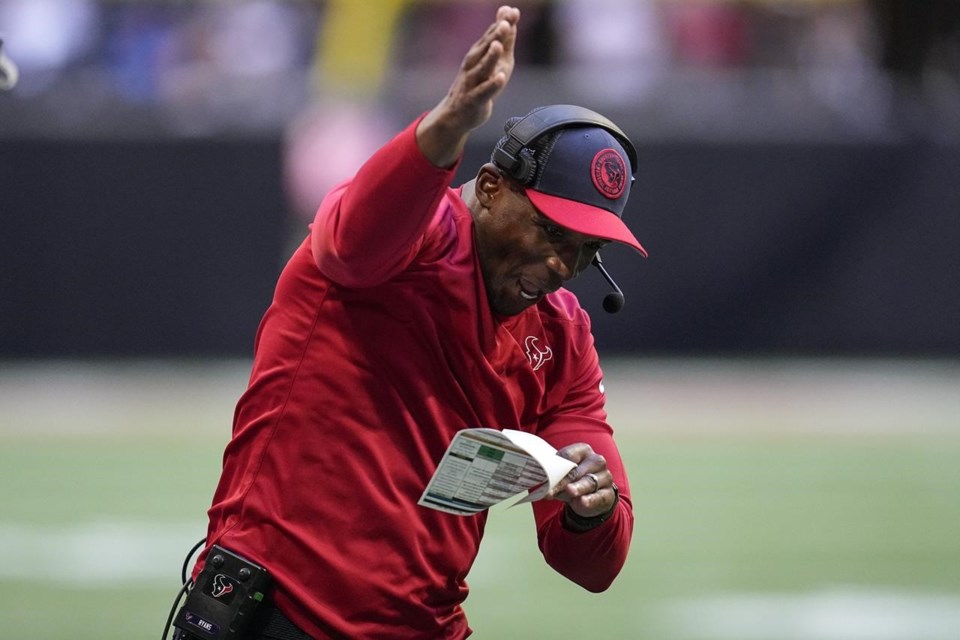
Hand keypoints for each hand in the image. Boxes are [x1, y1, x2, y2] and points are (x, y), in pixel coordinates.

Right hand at [416, 5, 519, 166]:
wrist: (457, 114)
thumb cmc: (479, 84)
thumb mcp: (495, 61)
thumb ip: (504, 38)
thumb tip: (510, 14)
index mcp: (478, 54)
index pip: (491, 36)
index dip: (502, 24)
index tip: (512, 11)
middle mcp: (473, 65)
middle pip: (484, 49)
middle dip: (494, 36)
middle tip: (505, 23)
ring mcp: (472, 83)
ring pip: (481, 68)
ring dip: (490, 57)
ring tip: (498, 46)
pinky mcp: (473, 100)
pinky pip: (483, 92)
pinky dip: (491, 85)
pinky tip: (500, 78)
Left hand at [549, 443, 617, 518]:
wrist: (592, 497)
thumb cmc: (574, 481)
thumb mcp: (564, 475)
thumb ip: (553, 476)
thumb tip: (539, 481)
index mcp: (583, 451)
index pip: (569, 456)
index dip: (556, 466)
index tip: (545, 476)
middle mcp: (596, 461)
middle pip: (577, 470)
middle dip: (563, 481)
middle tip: (550, 490)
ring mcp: (605, 477)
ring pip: (589, 482)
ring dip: (577, 488)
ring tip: (569, 491)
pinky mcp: (608, 494)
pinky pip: (598, 496)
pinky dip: (589, 500)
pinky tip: (582, 501)